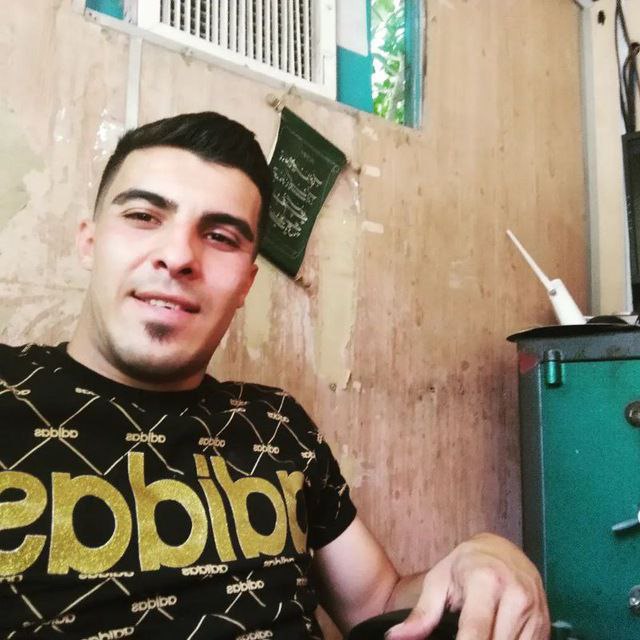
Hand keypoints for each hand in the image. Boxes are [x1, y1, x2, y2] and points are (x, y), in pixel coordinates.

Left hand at [385, 533, 549, 639]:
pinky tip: (493, 638)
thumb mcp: (439, 581)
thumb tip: (395, 637)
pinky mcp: (545, 624)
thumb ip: (421, 614)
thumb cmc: (465, 565)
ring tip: (474, 636)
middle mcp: (516, 595)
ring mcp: (535, 611)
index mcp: (486, 582)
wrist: (502, 549)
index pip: (475, 632)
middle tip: (455, 639)